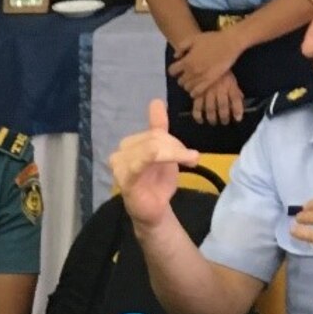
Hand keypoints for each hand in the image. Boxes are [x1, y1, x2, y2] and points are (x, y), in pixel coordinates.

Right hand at [108, 99, 200, 229]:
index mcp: (130, 144)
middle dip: (176, 147)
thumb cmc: (157, 183)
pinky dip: (157, 156)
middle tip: (191, 159)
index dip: (173, 141)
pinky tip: (172, 159)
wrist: (154, 212)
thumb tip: (155, 101)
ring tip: (189, 162)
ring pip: (151, 146)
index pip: (154, 132)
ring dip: (174, 153)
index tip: (190, 155)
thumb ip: (158, 128)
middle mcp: (120, 152)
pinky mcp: (124, 179)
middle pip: (153, 138)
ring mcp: (120, 166)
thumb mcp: (164, 152)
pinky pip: (139, 162)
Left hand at [168, 27, 241, 98]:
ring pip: (187, 88)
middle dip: (182, 78)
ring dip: (188, 85)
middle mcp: (191, 71)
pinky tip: (196, 89)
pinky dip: (194, 92)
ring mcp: (200, 77)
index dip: (174, 70)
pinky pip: (197, 92)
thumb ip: (182, 47)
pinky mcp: (210, 81)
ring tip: (193, 81)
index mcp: (186, 61)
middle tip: (187, 75)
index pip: (172, 71)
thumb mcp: (194, 39)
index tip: (178, 68)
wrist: (229, 43)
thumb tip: (176, 57)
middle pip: (180, 81)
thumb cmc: (212, 39)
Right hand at [192, 72, 245, 129]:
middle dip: (224, 117)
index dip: (237, 110)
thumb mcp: (231, 79)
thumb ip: (235, 91)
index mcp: (229, 85)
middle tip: (224, 122)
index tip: (238, 118)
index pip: (235, 99)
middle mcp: (219, 89)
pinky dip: (198, 115)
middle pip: (223, 106)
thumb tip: (240, 101)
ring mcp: (207, 92)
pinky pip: (197, 106)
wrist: (207, 61)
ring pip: (210, 109)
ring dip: (212, 118)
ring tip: (213, 122)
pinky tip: (200, 120)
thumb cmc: (221, 72)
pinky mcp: (198, 93)